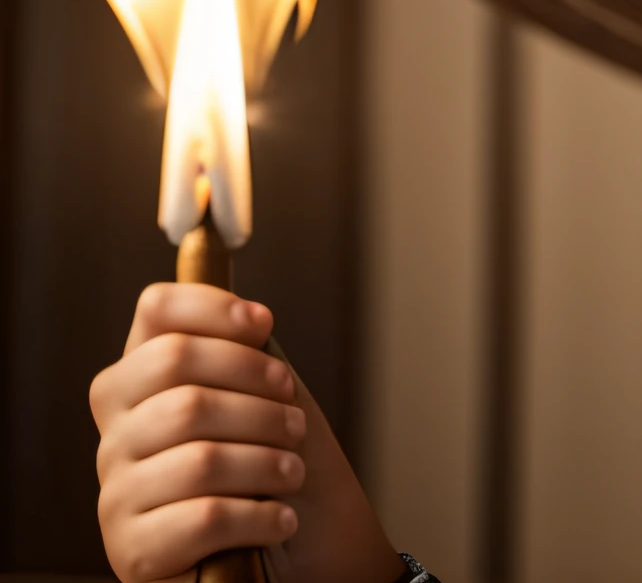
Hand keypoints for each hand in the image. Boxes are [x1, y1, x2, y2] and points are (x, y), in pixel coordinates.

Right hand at [92, 283, 400, 582]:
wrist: (301, 556)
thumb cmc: (278, 470)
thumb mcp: (268, 402)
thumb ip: (247, 358)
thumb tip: (254, 316)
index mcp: (143, 385)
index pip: (156, 313)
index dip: (212, 308)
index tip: (264, 323)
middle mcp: (116, 434)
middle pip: (175, 372)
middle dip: (256, 390)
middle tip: (295, 421)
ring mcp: (117, 493)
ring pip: (199, 454)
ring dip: (268, 461)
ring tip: (293, 474)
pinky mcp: (133, 550)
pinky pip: (204, 517)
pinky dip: (260, 516)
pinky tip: (281, 519)